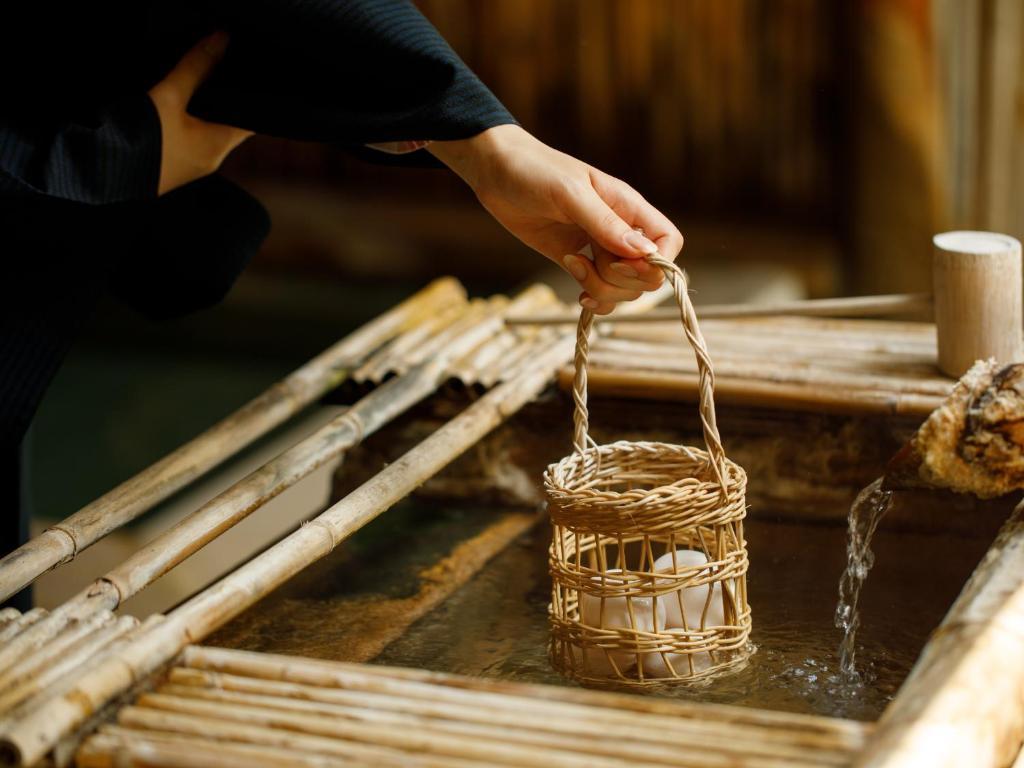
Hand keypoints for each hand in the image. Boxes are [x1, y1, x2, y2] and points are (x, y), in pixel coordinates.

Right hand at [148, 32, 252, 195]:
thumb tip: (221, 40)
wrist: (99, 171)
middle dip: (227, 96)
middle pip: (230, 121)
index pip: (252, 119)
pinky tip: (179, 102)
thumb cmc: (139, 141)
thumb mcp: (168, 96)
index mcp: (219, 145)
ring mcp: (192, 163)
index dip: (254, 97)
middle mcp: (211, 157)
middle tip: (225, 68)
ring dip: (206, 107)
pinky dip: (190, 119)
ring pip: (209, 128)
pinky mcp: (174, 163)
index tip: (250, 74)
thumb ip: (195, 67)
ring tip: (203, 78)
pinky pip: (190, 137)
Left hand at [429, 124, 682, 313]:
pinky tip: (577, 294)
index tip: (624, 263)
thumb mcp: (570, 194)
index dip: (657, 263)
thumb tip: (644, 253)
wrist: (497, 174)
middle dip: (621, 281)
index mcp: (627, 207)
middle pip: (647, 275)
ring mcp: (599, 249)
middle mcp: (620, 231)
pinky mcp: (578, 263)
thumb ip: (605, 224)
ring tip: (570, 264)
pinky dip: (595, 301)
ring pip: (625, 291)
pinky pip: (602, 294)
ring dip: (601, 290)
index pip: (668, 241)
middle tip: (587, 261)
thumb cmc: (534, 171)